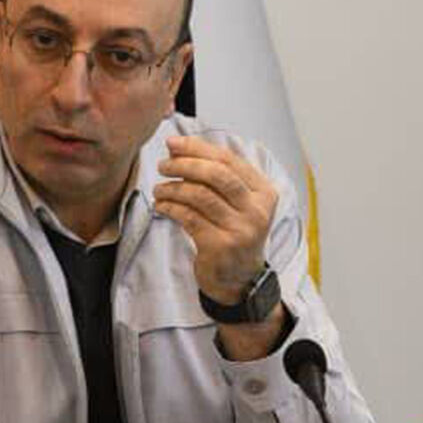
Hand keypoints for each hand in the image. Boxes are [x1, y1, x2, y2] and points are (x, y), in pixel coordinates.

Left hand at [153, 135, 278, 305]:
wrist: (239, 279)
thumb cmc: (233, 233)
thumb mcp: (236, 203)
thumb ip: (216, 176)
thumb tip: (178, 147)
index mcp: (263, 192)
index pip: (228, 160)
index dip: (198, 148)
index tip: (173, 143)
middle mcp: (256, 210)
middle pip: (216, 174)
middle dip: (184, 164)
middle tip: (163, 165)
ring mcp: (240, 229)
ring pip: (200, 195)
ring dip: (173, 188)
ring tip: (159, 188)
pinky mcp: (220, 245)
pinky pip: (188, 217)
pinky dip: (170, 207)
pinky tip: (161, 205)